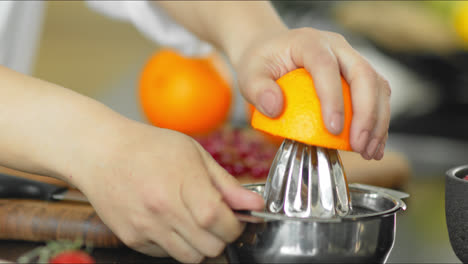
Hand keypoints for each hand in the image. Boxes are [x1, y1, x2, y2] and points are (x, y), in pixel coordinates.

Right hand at [74, 122, 263, 262]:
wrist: (100, 153)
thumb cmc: (148, 147)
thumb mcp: (193, 154)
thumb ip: (225, 183)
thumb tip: (254, 204)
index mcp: (181, 184)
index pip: (220, 221)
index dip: (235, 225)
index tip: (236, 218)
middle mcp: (162, 210)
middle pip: (210, 246)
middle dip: (222, 236)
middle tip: (217, 219)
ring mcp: (145, 228)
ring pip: (190, 257)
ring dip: (201, 245)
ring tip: (194, 222)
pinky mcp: (131, 239)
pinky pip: (165, 255)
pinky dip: (176, 245)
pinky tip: (171, 223)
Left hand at [234, 27, 390, 160]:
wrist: (273, 50)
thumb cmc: (261, 63)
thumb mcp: (248, 74)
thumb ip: (257, 89)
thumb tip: (276, 108)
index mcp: (309, 42)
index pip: (326, 66)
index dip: (333, 98)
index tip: (333, 130)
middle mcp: (336, 47)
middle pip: (363, 74)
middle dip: (366, 113)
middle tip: (359, 146)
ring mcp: (350, 59)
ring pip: (377, 85)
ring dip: (378, 121)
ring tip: (369, 152)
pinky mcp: (358, 75)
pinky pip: (377, 95)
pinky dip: (378, 122)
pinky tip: (373, 146)